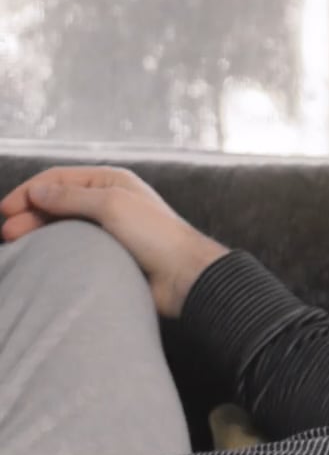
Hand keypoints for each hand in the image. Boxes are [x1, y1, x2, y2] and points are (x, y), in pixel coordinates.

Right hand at [0, 167, 228, 318]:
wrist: (185, 276)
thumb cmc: (157, 236)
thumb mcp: (112, 206)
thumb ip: (71, 197)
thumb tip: (37, 192)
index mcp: (112, 182)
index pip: (59, 179)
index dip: (29, 191)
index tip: (5, 210)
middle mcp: (109, 202)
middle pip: (57, 202)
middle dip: (28, 214)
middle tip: (7, 234)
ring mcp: (108, 229)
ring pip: (62, 226)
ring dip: (37, 232)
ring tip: (15, 246)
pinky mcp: (108, 254)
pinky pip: (73, 248)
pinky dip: (52, 249)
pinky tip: (37, 258)